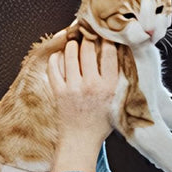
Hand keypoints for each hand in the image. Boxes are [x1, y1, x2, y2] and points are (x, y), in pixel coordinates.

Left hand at [47, 38, 118, 155]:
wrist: (81, 140)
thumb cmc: (101, 120)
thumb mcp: (116, 98)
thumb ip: (117, 77)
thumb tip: (117, 49)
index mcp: (109, 86)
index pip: (110, 52)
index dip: (107, 37)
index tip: (106, 32)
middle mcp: (92, 85)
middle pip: (89, 48)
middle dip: (88, 36)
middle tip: (88, 31)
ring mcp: (73, 88)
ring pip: (71, 54)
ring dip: (73, 43)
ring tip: (75, 41)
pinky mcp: (58, 92)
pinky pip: (54, 67)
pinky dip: (56, 57)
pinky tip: (60, 54)